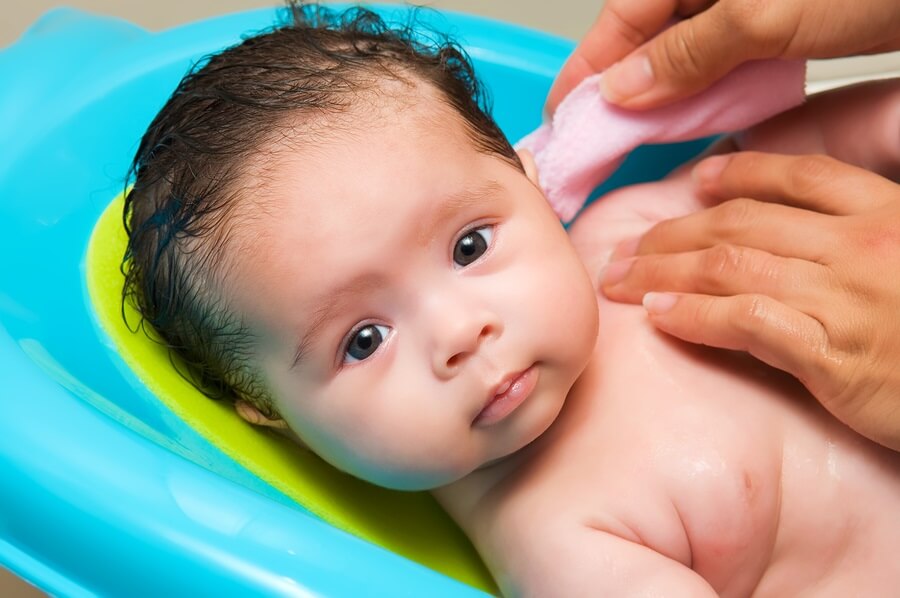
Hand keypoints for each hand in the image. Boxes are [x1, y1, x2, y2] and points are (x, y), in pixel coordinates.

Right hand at [546, 0, 899, 112]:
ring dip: (662, 98)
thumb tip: (624, 90)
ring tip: (634, 141)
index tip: (562, 120)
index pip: (619, 22)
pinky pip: (722, 59)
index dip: (585, 73)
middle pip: (645, 39)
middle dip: (619, 92)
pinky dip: (706, 91)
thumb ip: (685, 53)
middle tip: (594, 143)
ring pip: (683, 53)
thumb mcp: (760, 16)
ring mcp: (743, 1)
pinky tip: (695, 118)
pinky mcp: (775, 20)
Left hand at [601, 151, 899, 450]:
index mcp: (889, 216)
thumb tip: (802, 243)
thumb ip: (861, 246)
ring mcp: (844, 297)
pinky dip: (693, 314)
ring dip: (664, 268)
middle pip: (744, 222)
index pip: (799, 178)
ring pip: (731, 264)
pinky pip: (744, 320)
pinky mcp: (831, 353)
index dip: (740, 175)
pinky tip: (657, 314)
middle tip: (630, 244)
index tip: (699, 181)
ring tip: (621, 278)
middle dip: (675, 231)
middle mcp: (860, 245)